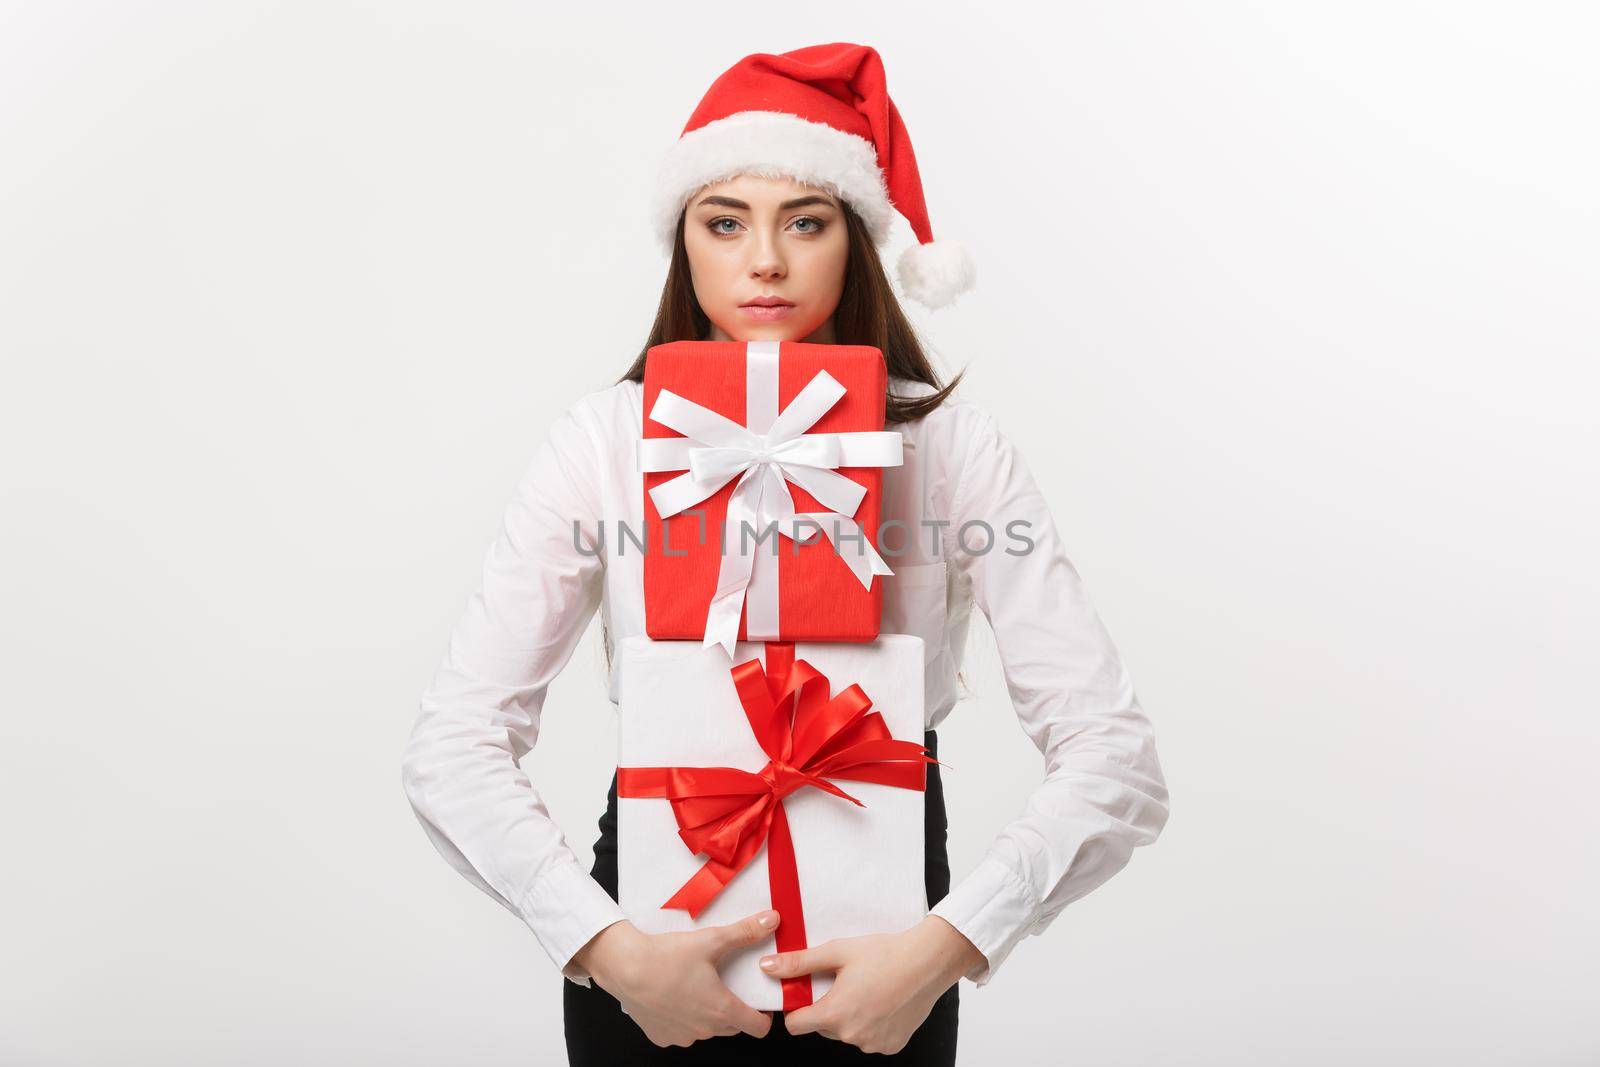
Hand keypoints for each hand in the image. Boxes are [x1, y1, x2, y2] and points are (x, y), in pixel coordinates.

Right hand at [570, 908, 779, 1047]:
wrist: (624, 967)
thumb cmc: (666, 956)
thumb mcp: (711, 940)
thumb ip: (744, 932)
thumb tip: (772, 920)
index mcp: (721, 1010)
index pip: (758, 1028)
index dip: (763, 1016)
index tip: (758, 1001)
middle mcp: (704, 1030)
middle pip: (732, 1026)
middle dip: (733, 1008)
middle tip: (723, 983)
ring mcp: (682, 1036)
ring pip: (706, 1030)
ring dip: (707, 1014)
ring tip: (695, 987)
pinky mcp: (662, 1036)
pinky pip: (681, 1032)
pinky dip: (682, 1019)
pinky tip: (674, 997)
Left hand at [763, 916, 985, 1054]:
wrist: (928, 961)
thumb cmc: (884, 953)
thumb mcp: (837, 952)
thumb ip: (799, 963)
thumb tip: (768, 966)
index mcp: (834, 1014)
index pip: (795, 1026)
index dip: (797, 1009)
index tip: (807, 992)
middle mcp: (851, 1035)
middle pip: (822, 1027)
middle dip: (827, 1008)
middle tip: (843, 982)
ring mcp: (872, 1044)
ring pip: (846, 1032)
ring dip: (850, 1016)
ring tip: (867, 989)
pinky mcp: (891, 1045)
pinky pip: (869, 1038)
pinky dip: (871, 1024)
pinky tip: (882, 1001)